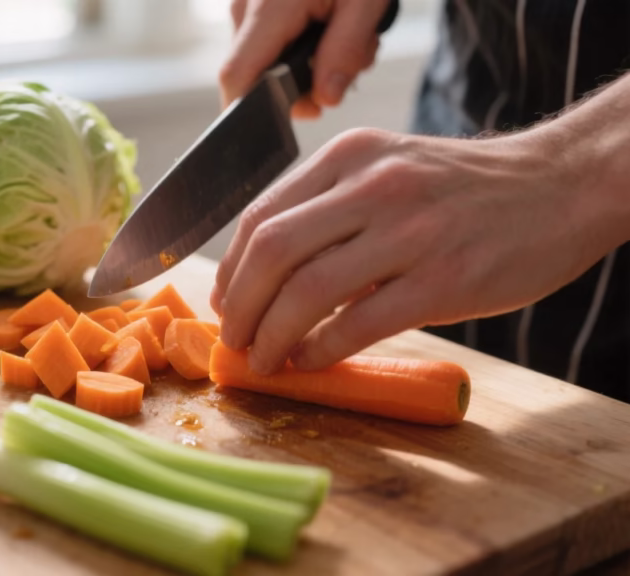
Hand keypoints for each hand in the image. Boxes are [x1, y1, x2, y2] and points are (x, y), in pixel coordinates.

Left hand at [209, 126, 626, 373]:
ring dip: (272, 336)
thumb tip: (261, 279)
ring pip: (307, 291)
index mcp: (350, 156)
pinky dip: (321, 350)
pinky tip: (311, 361)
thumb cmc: (462, 190)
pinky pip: (359, 324)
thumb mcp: (388, 170)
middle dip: (239, 307)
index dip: (231, 269)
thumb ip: (329, 209)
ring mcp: (410, 232)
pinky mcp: (444, 281)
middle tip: (234, 340)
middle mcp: (373, 186)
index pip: (261, 215)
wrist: (559, 187)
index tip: (224, 303)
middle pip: (272, 252)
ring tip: (265, 359)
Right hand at [220, 0, 389, 115]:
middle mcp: (245, 7)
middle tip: (349, 68)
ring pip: (264, 60)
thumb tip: (324, 98)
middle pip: (253, 75)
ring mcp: (246, 3)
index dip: (254, 110)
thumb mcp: (366, 3)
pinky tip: (330, 25)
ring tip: (347, 38)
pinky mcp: (255, 2)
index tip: (296, 116)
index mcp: (268, 8)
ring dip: (306, 65)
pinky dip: (301, 45)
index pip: (236, 77)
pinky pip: (269, 40)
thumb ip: (346, 51)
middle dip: (299, 87)